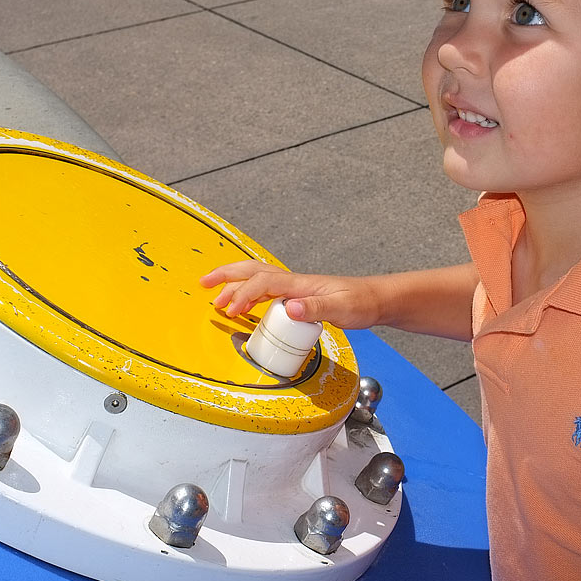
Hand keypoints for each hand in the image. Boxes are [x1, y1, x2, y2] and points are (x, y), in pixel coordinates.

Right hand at [200, 261, 380, 329]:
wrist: (376, 299)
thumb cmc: (361, 302)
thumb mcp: (341, 308)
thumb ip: (315, 308)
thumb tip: (288, 308)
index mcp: (300, 284)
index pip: (263, 283)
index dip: (243, 294)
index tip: (229, 310)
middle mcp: (295, 282)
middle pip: (253, 271)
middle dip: (226, 275)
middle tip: (204, 284)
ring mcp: (296, 287)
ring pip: (257, 278)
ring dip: (234, 282)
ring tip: (214, 293)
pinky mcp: (299, 296)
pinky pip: (267, 289)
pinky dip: (249, 292)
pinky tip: (244, 303)